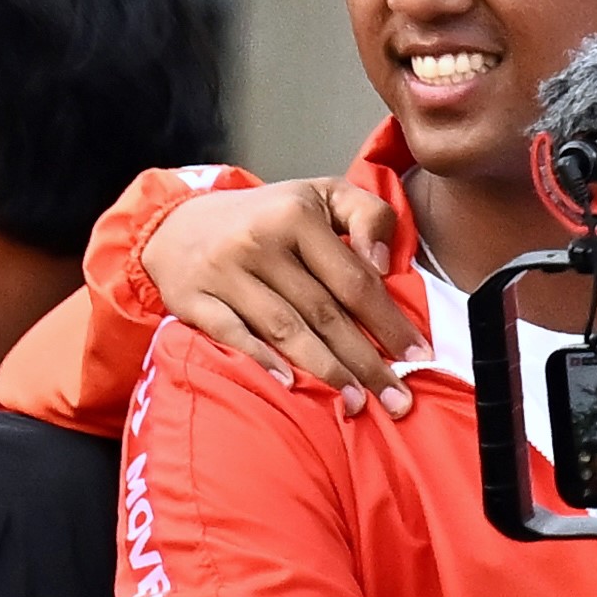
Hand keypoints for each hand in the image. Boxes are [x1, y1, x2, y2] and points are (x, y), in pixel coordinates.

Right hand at [154, 175, 424, 407]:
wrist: (177, 223)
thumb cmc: (267, 217)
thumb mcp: (322, 195)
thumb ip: (367, 215)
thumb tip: (383, 264)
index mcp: (296, 215)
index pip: (354, 280)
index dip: (389, 322)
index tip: (419, 357)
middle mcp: (258, 242)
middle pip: (324, 313)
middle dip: (366, 361)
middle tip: (398, 400)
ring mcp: (223, 272)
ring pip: (285, 329)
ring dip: (326, 370)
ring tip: (357, 402)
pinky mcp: (193, 298)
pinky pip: (232, 335)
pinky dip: (261, 360)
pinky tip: (291, 384)